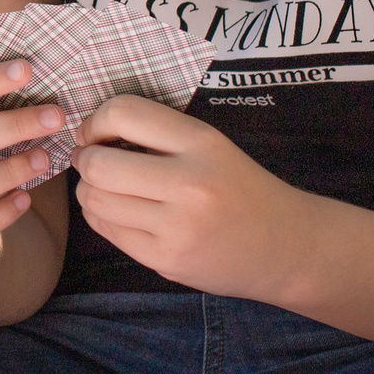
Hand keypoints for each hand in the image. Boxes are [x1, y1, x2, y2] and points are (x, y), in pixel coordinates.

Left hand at [69, 95, 319, 300]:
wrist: (288, 247)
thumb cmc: (241, 188)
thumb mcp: (211, 146)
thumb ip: (158, 134)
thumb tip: (90, 132)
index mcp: (203, 144)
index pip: (125, 114)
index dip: (96, 120)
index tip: (96, 132)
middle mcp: (191, 185)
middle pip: (100, 165)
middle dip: (84, 160)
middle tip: (92, 160)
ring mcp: (179, 228)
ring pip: (96, 200)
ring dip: (89, 190)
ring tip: (105, 187)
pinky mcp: (168, 260)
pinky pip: (107, 231)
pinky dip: (100, 217)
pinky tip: (117, 211)